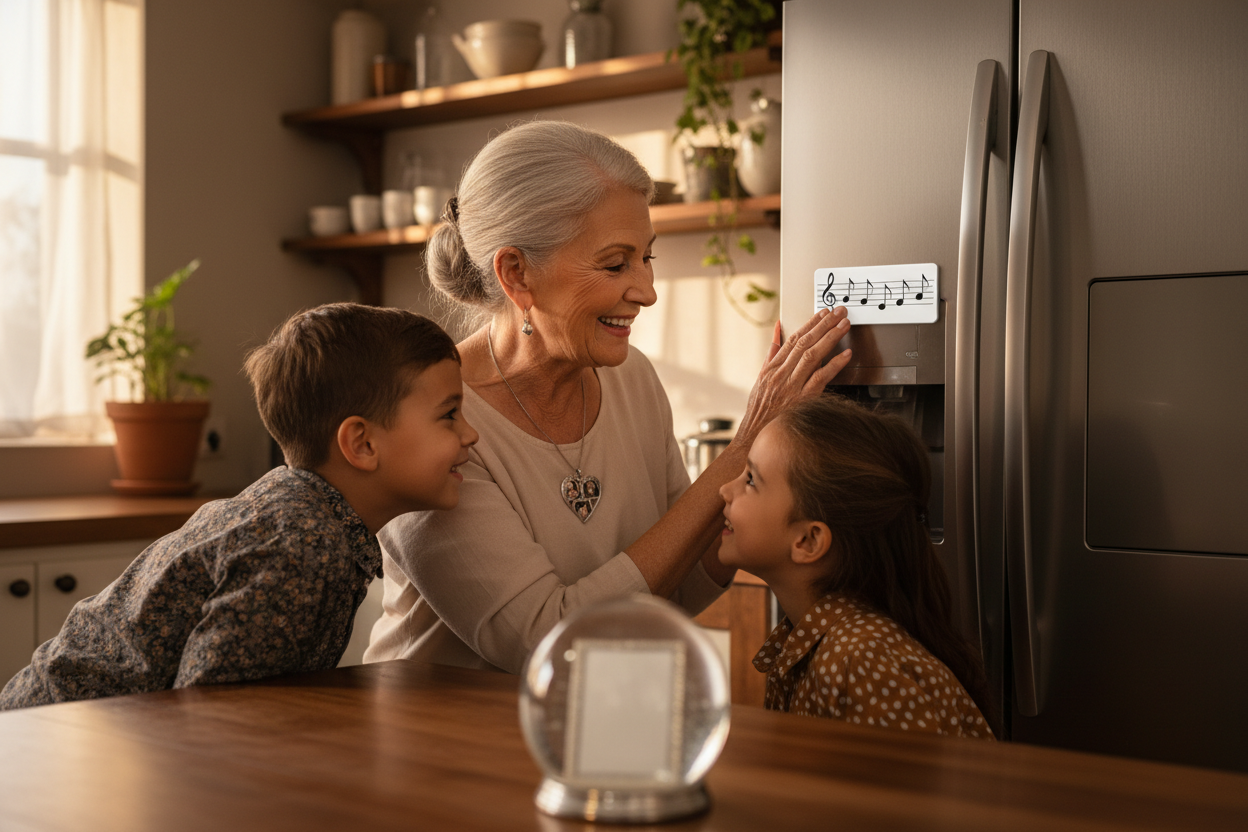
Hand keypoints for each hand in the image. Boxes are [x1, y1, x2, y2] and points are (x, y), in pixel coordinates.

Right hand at [736, 308, 851, 445]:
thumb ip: (771, 352)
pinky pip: (820, 378)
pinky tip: (846, 355)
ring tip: (844, 325)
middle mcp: (781, 374)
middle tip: (839, 313)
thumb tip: (777, 330)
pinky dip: (834, 365)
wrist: (756, 435)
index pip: (793, 339)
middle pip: (805, 343)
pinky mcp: (802, 399)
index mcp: (772, 368)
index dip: (810, 324)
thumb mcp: (760, 377)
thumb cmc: (759, 410)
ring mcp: (792, 386)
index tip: (824, 313)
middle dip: (824, 325)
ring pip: (813, 356)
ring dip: (830, 338)